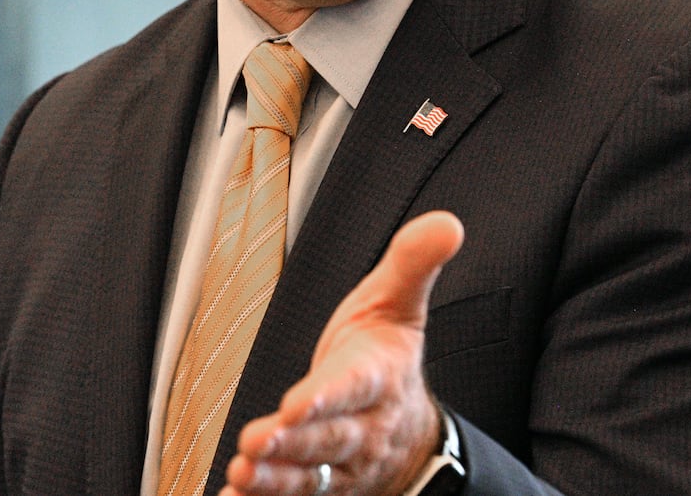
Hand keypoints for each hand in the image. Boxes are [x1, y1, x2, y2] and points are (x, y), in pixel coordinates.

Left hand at [219, 211, 464, 495]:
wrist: (410, 433)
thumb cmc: (387, 354)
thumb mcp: (400, 302)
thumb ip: (413, 262)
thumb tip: (447, 222)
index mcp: (378, 376)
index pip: (355, 386)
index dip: (327, 397)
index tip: (294, 404)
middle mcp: (363, 427)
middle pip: (329, 439)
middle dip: (292, 443)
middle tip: (254, 442)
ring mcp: (344, 465)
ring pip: (311, 476)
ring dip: (275, 479)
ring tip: (243, 472)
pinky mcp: (323, 488)